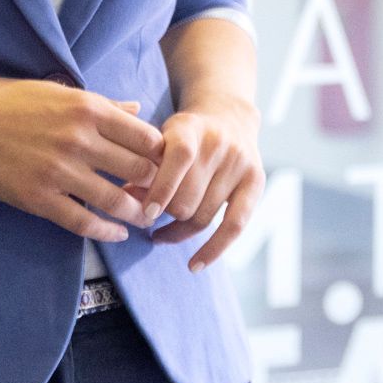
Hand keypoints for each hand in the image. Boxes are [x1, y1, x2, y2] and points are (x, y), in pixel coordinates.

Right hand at [0, 76, 162, 244]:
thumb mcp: (59, 91)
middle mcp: (79, 139)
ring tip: (145, 217)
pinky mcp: (38, 198)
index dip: (162, 154)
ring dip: (137, 212)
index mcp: (88, 108)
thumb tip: (137, 110)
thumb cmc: (7, 100)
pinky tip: (118, 233)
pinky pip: (82, 221)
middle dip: (156, 185)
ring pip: (116, 199)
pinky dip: (106, 230)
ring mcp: (59, 171)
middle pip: (138, 169)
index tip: (166, 164)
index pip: (146, 136)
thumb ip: (102, 104)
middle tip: (162, 195)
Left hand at [130, 97, 264, 271]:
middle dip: (164, 213)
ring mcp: (240, 163)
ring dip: (178, 230)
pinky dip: (213, 249)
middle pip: (188, 197)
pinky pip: (234, 226)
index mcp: (191, 127)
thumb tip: (126, 198)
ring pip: (203, 216)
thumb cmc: (183, 135)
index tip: (147, 212)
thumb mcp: (160, 138)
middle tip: (147, 218)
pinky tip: (195, 265)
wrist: (227, 117)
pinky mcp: (256, 181)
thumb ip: (144, 165)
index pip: (179, 158)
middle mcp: (220, 144)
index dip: (162, 187)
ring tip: (160, 234)